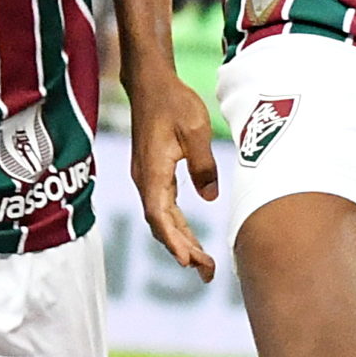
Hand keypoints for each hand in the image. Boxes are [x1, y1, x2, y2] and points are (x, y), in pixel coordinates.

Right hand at [125, 67, 220, 280]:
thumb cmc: (174, 102)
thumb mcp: (196, 129)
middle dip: (183, 250)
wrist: (150, 83)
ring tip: (203, 264)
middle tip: (208, 273)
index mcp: (153, 172)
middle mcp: (145, 180)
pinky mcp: (152, 173)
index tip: (188, 262)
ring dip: (180, 241)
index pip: (160, 216)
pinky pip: (162, 207)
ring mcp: (146, 178)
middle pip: (161, 224)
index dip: (174, 241)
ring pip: (161, 218)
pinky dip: (176, 226)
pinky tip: (190, 237)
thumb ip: (204, 164)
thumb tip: (210, 197)